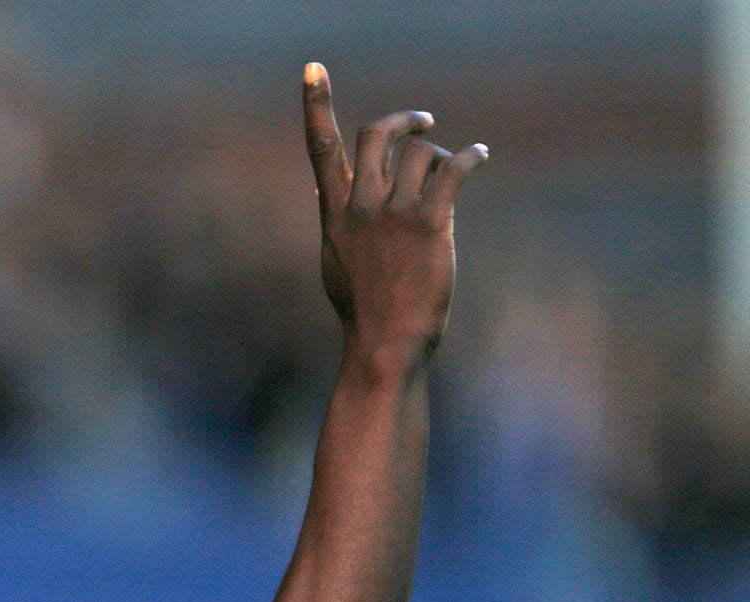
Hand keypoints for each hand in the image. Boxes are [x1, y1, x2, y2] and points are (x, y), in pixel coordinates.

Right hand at [303, 63, 485, 364]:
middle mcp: (360, 206)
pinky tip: (481, 156)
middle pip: (376, 133)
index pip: (319, 149)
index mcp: (334, 214)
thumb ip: (333, 220)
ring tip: (449, 175)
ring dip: (440, 155)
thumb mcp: (335, 261)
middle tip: (424, 123)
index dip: (315, 105)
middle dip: (402, 120)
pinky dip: (471, 156)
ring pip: (421, 151)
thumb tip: (322, 188)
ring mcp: (393, 213)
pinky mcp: (429, 223)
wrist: (385, 343)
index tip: (312, 68)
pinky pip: (454, 168)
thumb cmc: (364, 310)